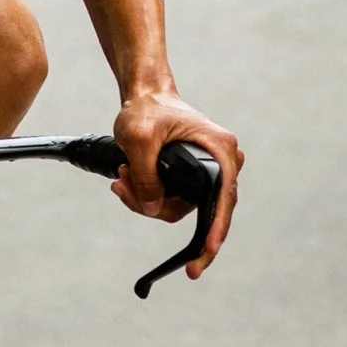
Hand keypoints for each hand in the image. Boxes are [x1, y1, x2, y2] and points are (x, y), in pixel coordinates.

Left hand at [110, 87, 241, 278]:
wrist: (144, 96)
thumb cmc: (146, 109)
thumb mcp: (139, 138)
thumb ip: (145, 175)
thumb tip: (153, 208)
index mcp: (220, 150)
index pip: (223, 198)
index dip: (217, 228)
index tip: (208, 250)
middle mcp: (221, 164)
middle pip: (197, 208)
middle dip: (156, 206)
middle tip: (123, 191)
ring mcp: (207, 173)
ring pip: (179, 207)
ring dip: (146, 200)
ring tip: (122, 177)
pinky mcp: (192, 179)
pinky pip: (172, 200)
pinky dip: (149, 196)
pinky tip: (128, 181)